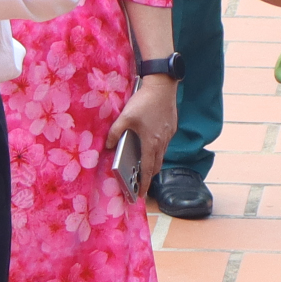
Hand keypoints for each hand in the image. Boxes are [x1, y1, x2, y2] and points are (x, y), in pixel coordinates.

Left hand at [107, 73, 178, 193]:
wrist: (163, 86)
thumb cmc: (143, 102)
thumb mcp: (125, 117)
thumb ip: (115, 133)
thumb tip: (109, 146)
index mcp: (150, 143)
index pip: (147, 170)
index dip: (143, 184)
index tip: (140, 194)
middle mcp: (162, 142)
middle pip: (156, 165)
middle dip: (148, 176)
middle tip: (141, 182)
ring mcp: (168, 135)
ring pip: (161, 154)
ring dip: (153, 162)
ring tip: (144, 165)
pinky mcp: (171, 127)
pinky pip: (164, 143)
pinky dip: (157, 149)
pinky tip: (150, 144)